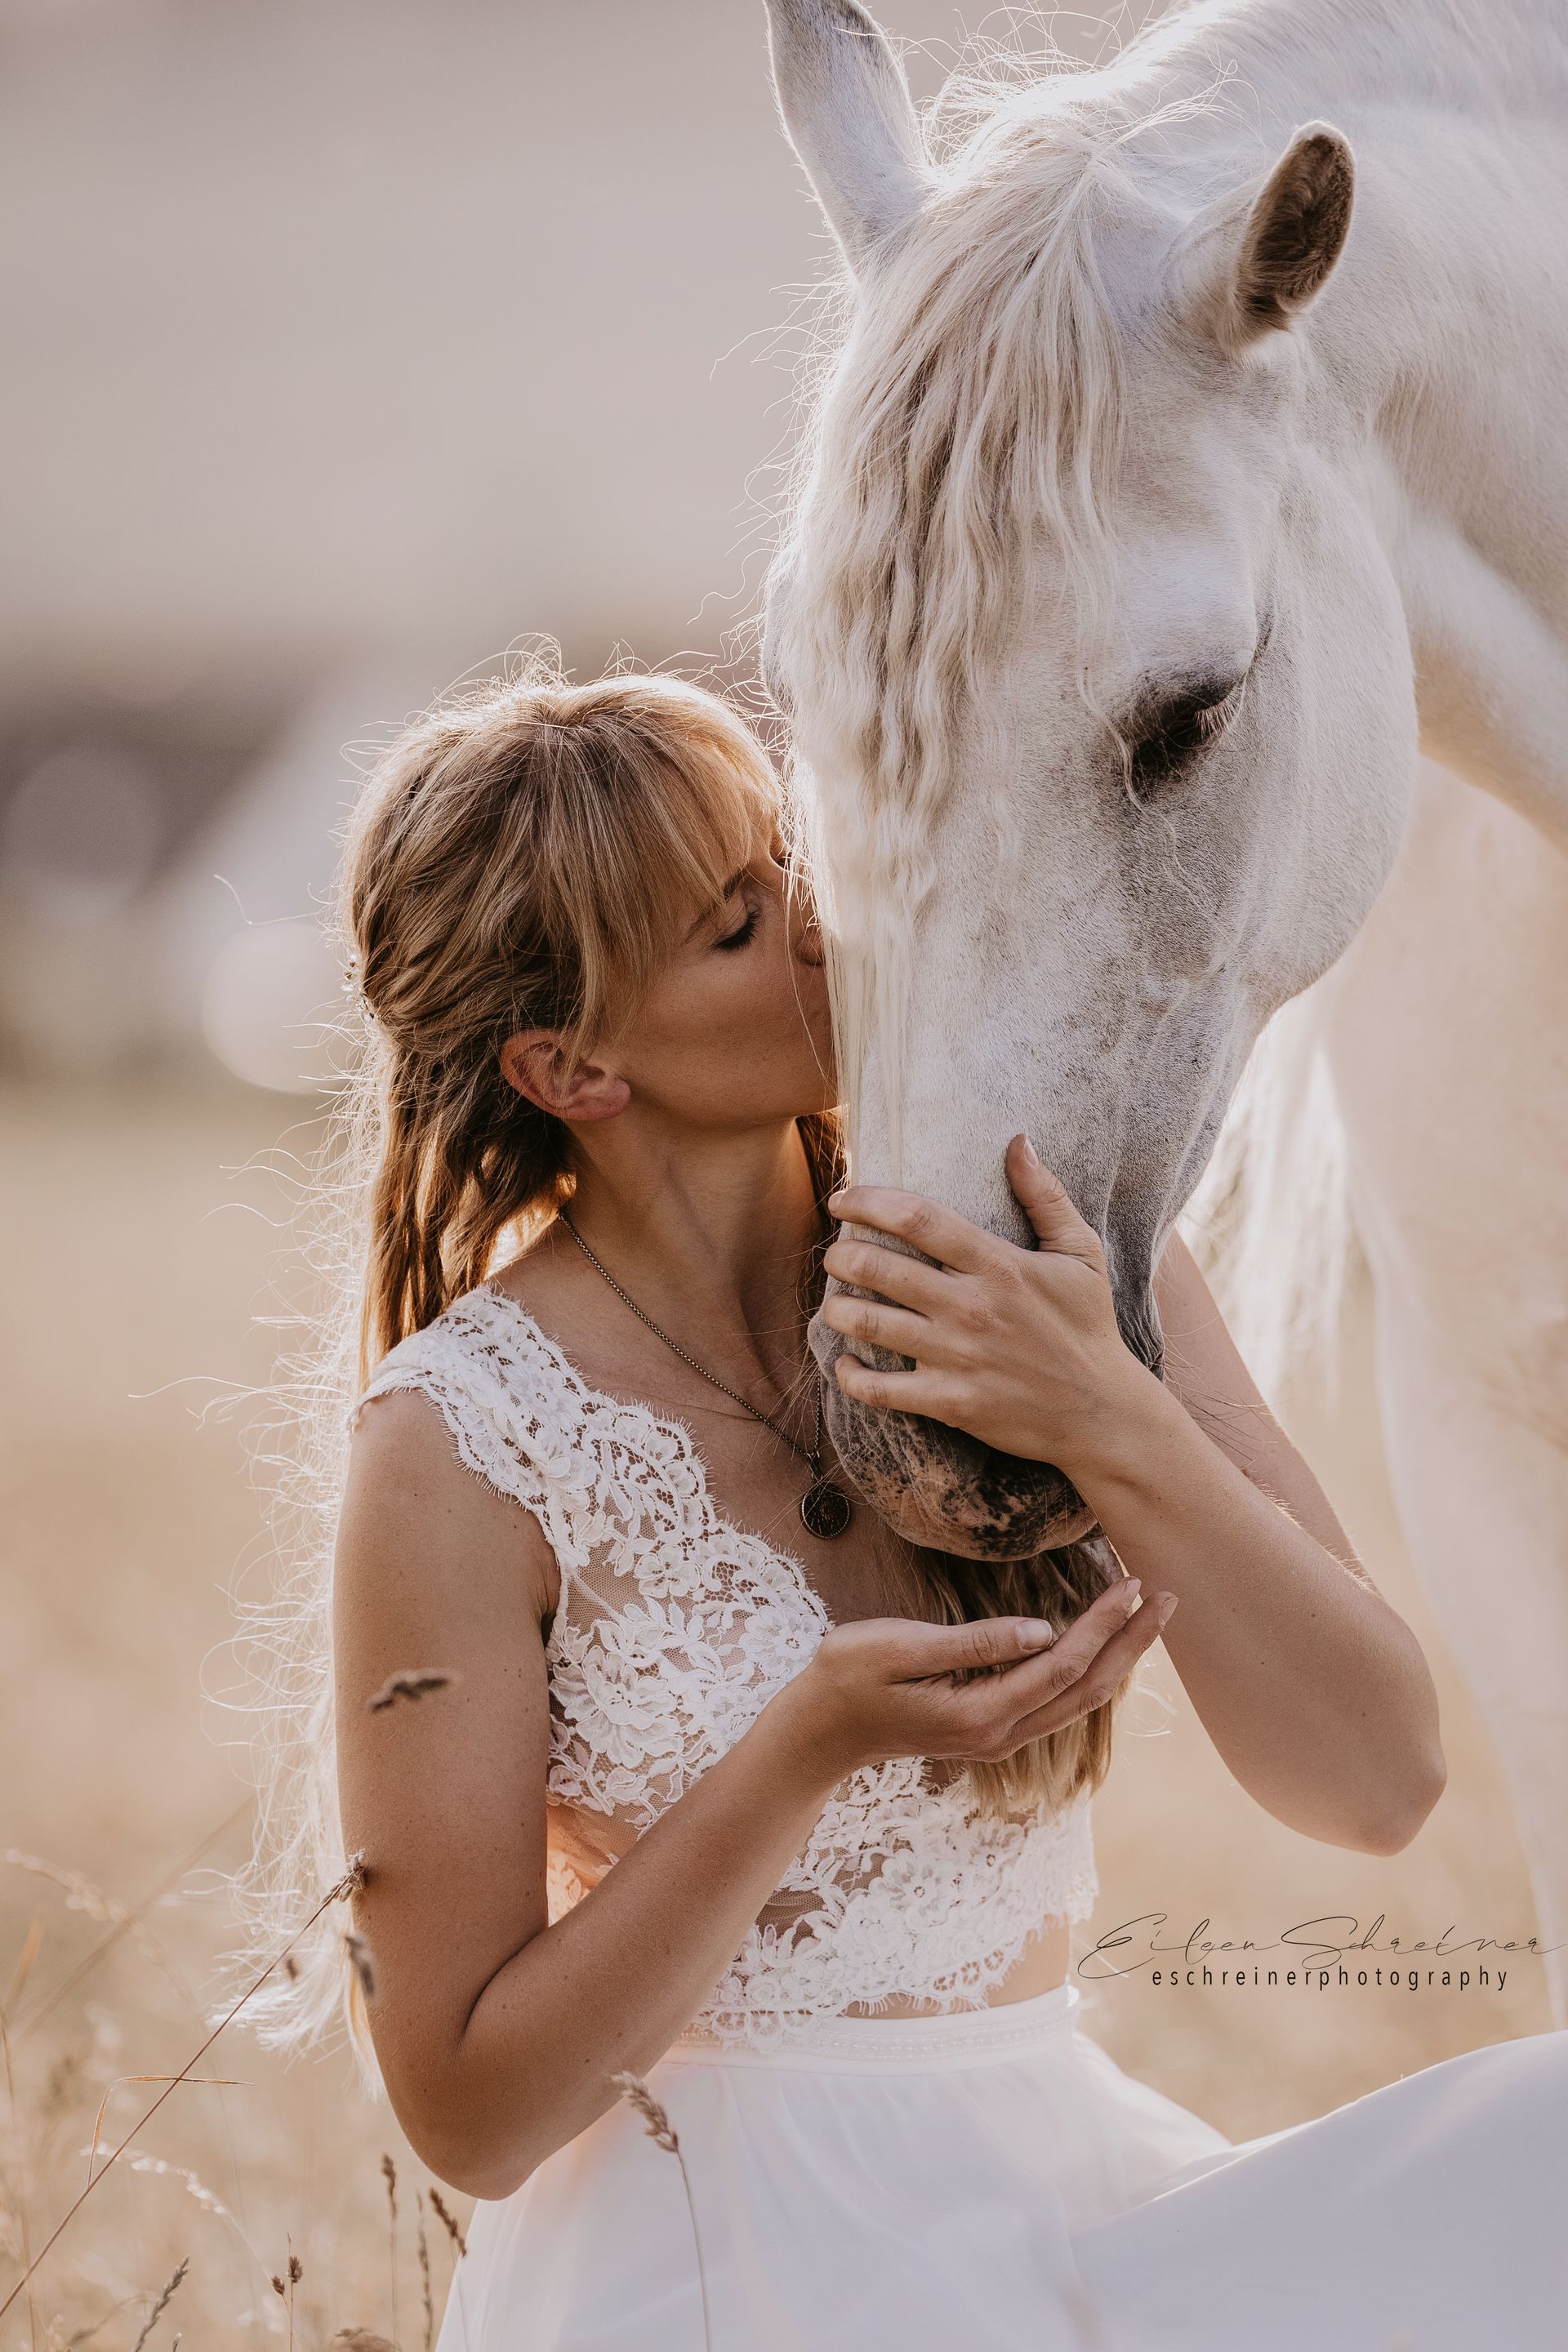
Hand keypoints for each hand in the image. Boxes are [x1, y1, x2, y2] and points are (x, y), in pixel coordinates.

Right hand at [768, 1577, 1176, 1781]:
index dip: (1102, 1625)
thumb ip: (972, 1643)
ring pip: (1077, 1701)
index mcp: (980, 1713)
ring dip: (1118, 1659)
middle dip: (1132, 1644)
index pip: (1061, 1665)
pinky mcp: (989, 1730)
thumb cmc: (845, 1678)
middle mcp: (999, 1734)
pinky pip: (1057, 1703)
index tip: (1133, 1584)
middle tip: (1170, 1597)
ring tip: (1150, 1618)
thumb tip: (1041, 1631)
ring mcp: (996, 1738)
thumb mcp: (897, 1647)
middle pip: (1086, 1690)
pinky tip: (1103, 1647)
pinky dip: (1090, 1672)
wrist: (817, 1733)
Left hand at [819, 1135, 1155, 1474]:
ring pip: (869, 1324)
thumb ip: (1045, 1195)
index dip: (867, 1202)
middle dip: (841, 1255)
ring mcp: (957, 1357)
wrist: (1102, 1414)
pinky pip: (879, 1389)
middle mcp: (971, 1307)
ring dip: (837, 1309)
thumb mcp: (1082, 1253)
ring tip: (835, 1303)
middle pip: (878, 1267)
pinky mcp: (950, 1402)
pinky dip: (850, 1376)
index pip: (917, 1218)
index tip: (842, 1199)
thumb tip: (1018, 1141)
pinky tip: (846, 1363)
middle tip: (836, 1255)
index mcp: (999, 1265)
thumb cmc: (1088, 1327)